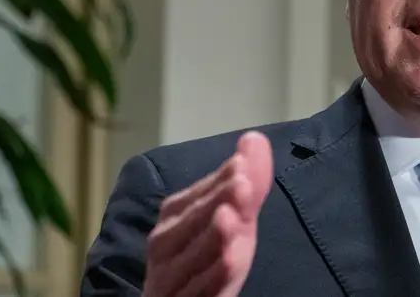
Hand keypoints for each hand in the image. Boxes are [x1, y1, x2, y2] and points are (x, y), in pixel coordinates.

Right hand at [142, 131, 273, 296]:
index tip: (242, 164)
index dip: (220, 181)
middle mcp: (165, 247)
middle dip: (215, 202)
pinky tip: (230, 260)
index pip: (198, 196)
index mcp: (174, 219)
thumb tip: (254, 138)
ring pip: (187, 259)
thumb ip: (247, 184)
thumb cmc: (206, 260)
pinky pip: (194, 292)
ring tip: (232, 218)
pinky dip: (211, 276)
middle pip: (188, 224)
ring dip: (211, 237)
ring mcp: (169, 280)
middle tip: (241, 182)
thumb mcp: (234, 221)